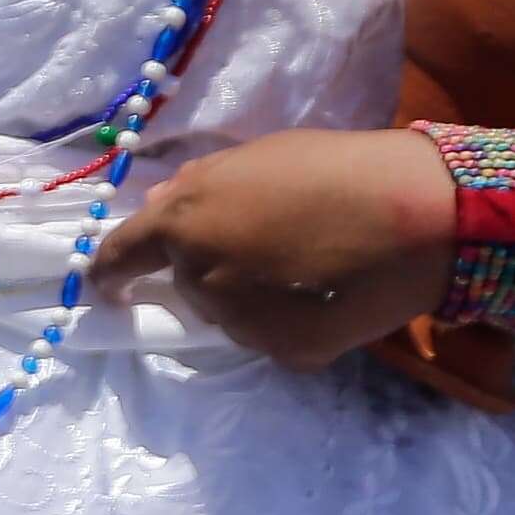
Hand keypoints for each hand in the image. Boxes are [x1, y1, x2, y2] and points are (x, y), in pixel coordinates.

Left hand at [86, 125, 458, 370]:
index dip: (108, 273)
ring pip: (232, 316)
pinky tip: (326, 295)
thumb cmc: (328, 170)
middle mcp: (200, 280)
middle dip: (212, 268)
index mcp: (180, 225)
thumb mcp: (246, 161)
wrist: (412, 214)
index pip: (122, 257)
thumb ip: (194, 190)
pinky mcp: (290, 352)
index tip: (102, 286)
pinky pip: (275, 340)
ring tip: (306, 267)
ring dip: (251, 299)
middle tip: (267, 244)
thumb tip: (159, 210)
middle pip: (189, 284)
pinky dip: (292, 324)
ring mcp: (244, 323)